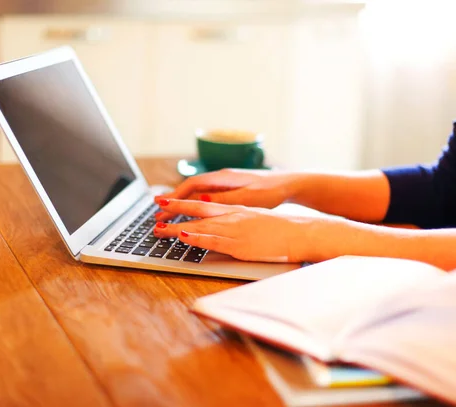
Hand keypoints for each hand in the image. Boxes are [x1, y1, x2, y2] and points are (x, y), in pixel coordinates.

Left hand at [152, 198, 341, 262]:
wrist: (300, 232)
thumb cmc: (281, 228)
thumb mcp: (255, 219)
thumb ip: (237, 220)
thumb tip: (221, 225)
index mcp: (236, 209)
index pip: (203, 203)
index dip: (182, 201)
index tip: (165, 200)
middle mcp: (232, 216)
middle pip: (196, 211)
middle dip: (174, 209)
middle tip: (156, 209)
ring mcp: (234, 230)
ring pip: (200, 226)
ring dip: (177, 227)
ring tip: (159, 228)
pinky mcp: (239, 245)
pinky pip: (213, 240)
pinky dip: (196, 237)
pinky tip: (184, 236)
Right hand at [154, 169, 299, 214]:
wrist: (289, 184)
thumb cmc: (271, 190)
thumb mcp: (249, 197)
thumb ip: (226, 199)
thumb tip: (202, 199)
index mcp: (224, 178)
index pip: (193, 185)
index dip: (176, 195)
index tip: (162, 204)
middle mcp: (222, 179)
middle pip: (191, 190)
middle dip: (173, 202)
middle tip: (158, 214)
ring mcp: (225, 184)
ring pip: (197, 194)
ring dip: (182, 204)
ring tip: (167, 215)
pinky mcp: (230, 191)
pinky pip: (206, 198)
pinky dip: (194, 205)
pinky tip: (189, 214)